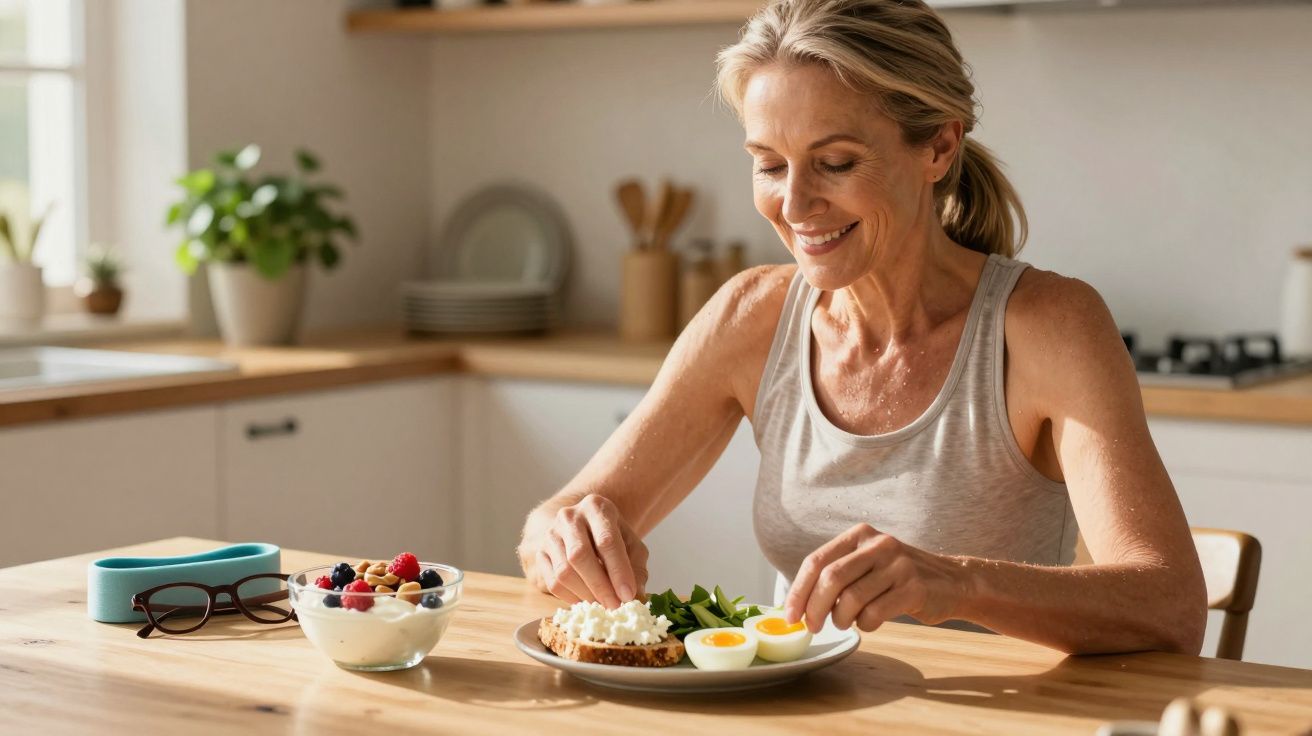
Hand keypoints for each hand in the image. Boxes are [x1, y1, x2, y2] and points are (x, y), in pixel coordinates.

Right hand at [521, 494, 648, 609]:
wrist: (585, 527)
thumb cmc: (612, 537)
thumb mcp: (632, 546)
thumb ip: (636, 569)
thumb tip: (635, 597)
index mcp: (596, 507)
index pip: (606, 540)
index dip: (618, 571)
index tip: (628, 595)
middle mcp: (569, 516)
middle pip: (579, 555)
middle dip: (600, 586)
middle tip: (615, 606)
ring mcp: (550, 534)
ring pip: (563, 571)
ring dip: (586, 594)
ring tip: (603, 605)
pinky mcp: (540, 553)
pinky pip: (552, 582)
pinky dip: (571, 598)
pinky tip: (587, 601)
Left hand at [784, 523, 966, 632]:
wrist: (953, 582)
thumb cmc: (899, 578)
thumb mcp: (868, 563)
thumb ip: (838, 575)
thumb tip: (800, 604)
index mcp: (860, 535)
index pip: (816, 561)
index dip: (798, 590)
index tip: (790, 615)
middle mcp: (878, 544)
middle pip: (830, 579)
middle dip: (814, 608)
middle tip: (812, 627)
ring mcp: (898, 565)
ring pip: (851, 599)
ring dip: (841, 619)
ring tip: (846, 623)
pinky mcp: (914, 587)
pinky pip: (875, 613)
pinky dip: (865, 624)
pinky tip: (870, 622)